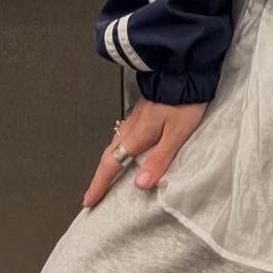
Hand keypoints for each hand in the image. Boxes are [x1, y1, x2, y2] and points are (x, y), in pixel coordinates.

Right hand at [81, 97, 206, 207]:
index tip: (88, 201)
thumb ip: (159, 160)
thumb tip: (140, 185)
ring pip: (114, 145)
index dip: (99, 185)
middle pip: (108, 157)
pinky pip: (123, 136)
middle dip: (99, 178)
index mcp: (136, 136)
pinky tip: (124, 152)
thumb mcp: (176, 134)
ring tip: (105, 178)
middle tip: (92, 195)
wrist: (184, 71)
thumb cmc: (183, 102)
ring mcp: (135, 118)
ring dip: (107, 164)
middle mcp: (131, 128)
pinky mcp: (142, 112)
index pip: (112, 165)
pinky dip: (118, 150)